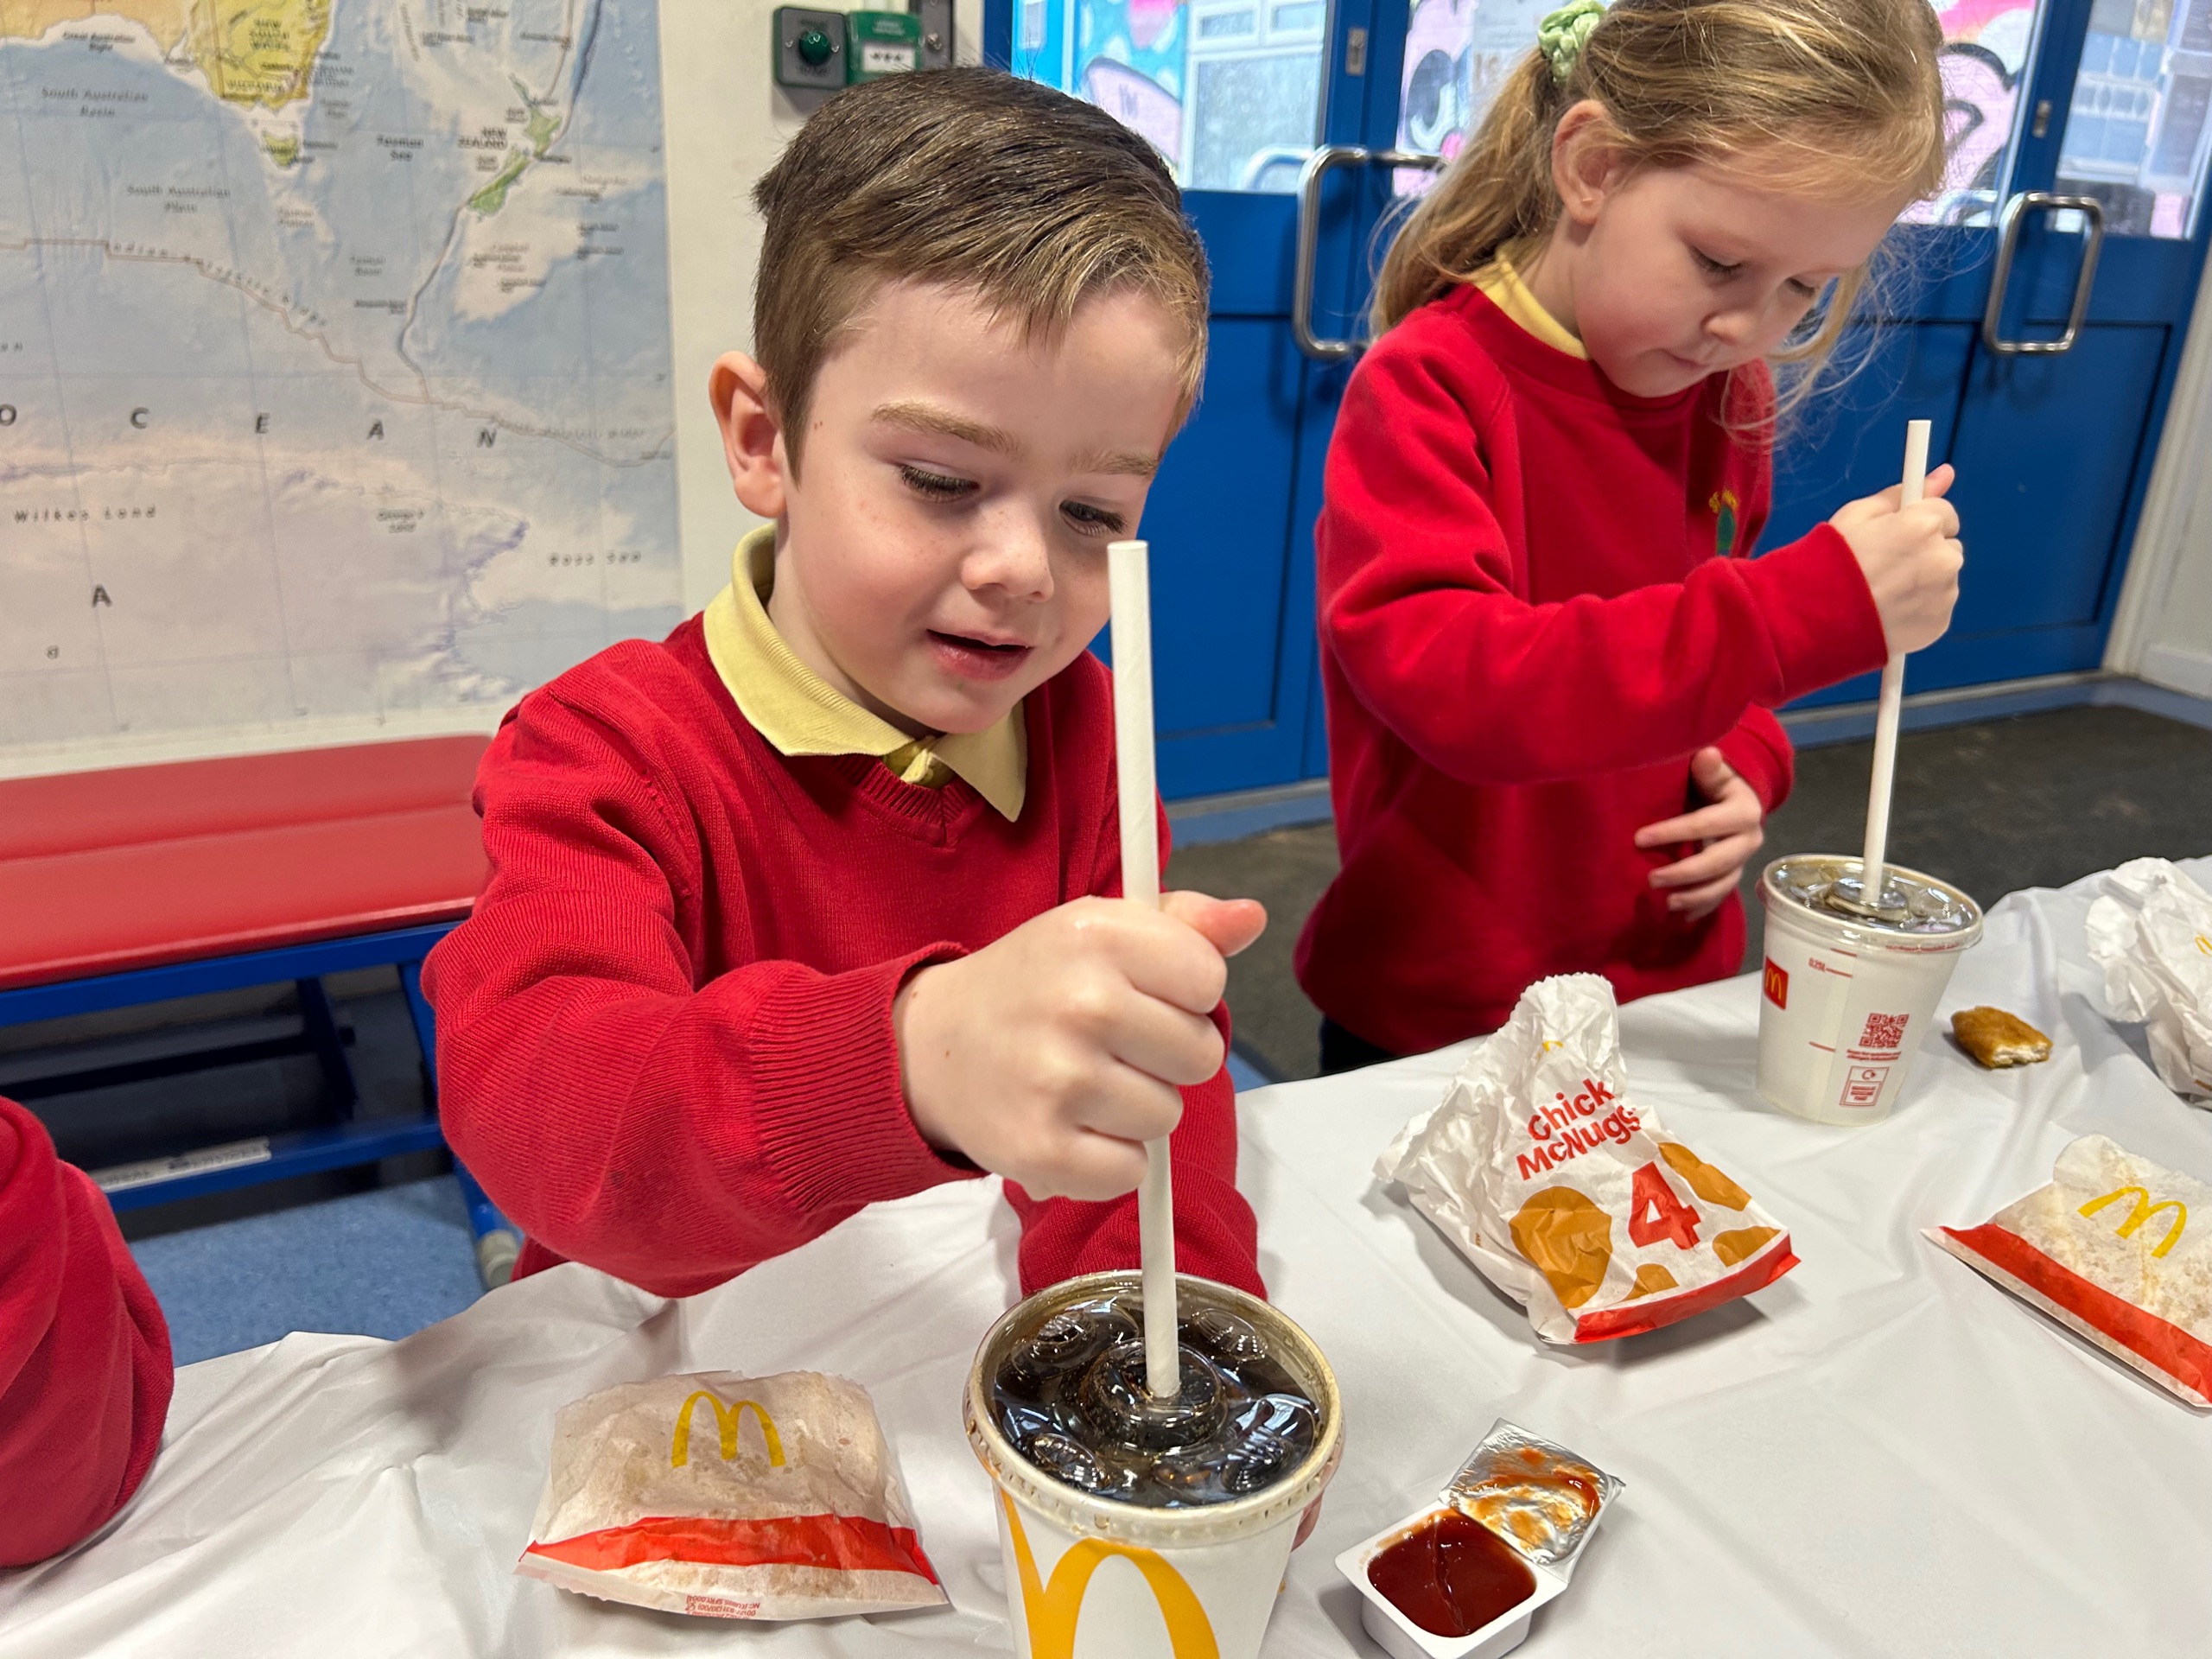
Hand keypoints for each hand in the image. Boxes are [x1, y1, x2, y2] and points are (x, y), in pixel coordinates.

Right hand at [893, 890, 1265, 1200]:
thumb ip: (1183, 925)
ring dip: (1136, 1110)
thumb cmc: (1036, 983)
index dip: (1186, 994)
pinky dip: (1108, 1160)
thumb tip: (1251, 917)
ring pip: (1166, 1116)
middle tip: (1112, 1044)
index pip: (1208, 979)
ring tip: (1084, 1084)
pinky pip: (1129, 1172)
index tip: (1143, 994)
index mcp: (1098, 933)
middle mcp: (1080, 1002)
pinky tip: (1072, 1127)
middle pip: (1200, 1055)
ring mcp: (1058, 1080)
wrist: (933, 1045)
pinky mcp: (1040, 1150)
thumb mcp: (1100, 931)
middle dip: (1166, 1055)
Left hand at [1634, 747, 1763, 919]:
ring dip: (1695, 896)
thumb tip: (1707, 754)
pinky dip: (1703, 907)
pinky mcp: (1734, 875)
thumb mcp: (1712, 772)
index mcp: (1744, 810)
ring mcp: (1743, 861)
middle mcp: (1749, 839)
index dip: (1673, 831)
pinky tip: (1682, 917)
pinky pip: (1722, 896)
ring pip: (1723, 884)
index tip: (1639, 838)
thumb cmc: (1712, 782)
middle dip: (1684, 873)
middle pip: (1718, 862)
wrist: (1731, 799)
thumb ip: (1709, 768)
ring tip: (1667, 902)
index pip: (1706, 824)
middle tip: (1650, 879)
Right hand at [1829, 462, 1962, 654]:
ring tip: (1886, 592)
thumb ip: (1904, 495)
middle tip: (1887, 566)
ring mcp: (1945, 594)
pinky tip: (1893, 611)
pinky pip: (1938, 606)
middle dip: (1925, 552)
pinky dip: (1922, 607)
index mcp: (1924, 525)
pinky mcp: (1940, 622)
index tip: (1897, 536)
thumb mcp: (1858, 515)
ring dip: (1925, 580)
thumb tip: (1945, 473)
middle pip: (1947, 546)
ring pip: (1944, 577)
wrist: (1815, 620)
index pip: (1945, 513)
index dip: (1919, 523)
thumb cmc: (1831, 561)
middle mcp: (1944, 558)